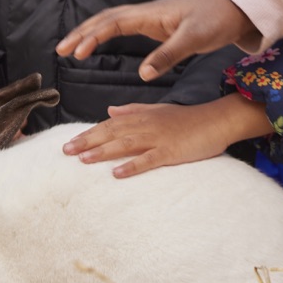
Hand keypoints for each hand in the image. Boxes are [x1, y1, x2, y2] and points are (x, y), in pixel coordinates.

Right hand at [56, 0, 253, 81]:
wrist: (235, 10)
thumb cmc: (216, 22)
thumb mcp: (194, 40)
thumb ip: (168, 55)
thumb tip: (142, 74)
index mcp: (151, 14)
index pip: (113, 23)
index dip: (93, 36)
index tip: (77, 53)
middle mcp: (147, 13)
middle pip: (105, 19)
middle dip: (82, 32)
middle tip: (60, 50)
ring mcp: (150, 18)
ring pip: (112, 21)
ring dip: (90, 32)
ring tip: (71, 47)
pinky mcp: (156, 25)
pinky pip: (122, 26)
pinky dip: (105, 33)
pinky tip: (99, 43)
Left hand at [61, 96, 272, 177]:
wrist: (216, 120)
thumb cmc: (187, 118)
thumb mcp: (158, 110)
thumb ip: (133, 110)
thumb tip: (110, 109)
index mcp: (142, 116)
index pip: (109, 124)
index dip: (89, 132)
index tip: (70, 142)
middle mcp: (146, 125)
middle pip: (112, 132)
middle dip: (88, 141)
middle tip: (66, 151)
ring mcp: (159, 138)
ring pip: (125, 144)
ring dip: (103, 152)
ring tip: (83, 160)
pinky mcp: (171, 151)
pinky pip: (149, 159)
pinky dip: (132, 166)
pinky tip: (117, 173)